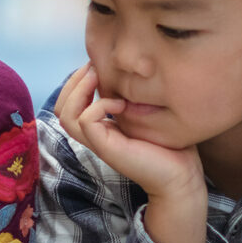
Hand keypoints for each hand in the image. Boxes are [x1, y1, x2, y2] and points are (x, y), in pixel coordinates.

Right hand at [55, 63, 204, 203]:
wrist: (181, 176)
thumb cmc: (169, 145)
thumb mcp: (144, 113)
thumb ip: (128, 98)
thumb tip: (124, 71)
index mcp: (99, 128)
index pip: (67, 104)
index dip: (76, 81)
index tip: (98, 66)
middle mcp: (94, 135)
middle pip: (60, 108)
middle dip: (73, 81)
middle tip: (94, 67)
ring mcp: (98, 143)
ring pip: (65, 115)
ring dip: (79, 90)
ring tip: (98, 78)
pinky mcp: (106, 148)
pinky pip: (86, 120)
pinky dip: (99, 105)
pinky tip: (121, 104)